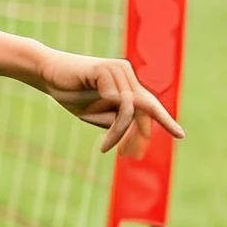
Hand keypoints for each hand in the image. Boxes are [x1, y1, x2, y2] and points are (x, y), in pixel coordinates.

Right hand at [35, 51, 183, 156]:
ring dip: (121, 134)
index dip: (165, 120)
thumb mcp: (96, 113)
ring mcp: (118, 69)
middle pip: (146, 108)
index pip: (149, 104)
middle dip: (141, 134)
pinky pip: (119, 103)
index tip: (180, 135)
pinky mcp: (107, 70)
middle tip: (131, 156)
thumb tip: (138, 133)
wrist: (46, 72)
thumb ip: (117, 119)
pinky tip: (104, 142)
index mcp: (127, 82)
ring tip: (107, 149)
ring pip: (132, 109)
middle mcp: (127, 73)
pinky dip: (114, 128)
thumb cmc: (69, 92)